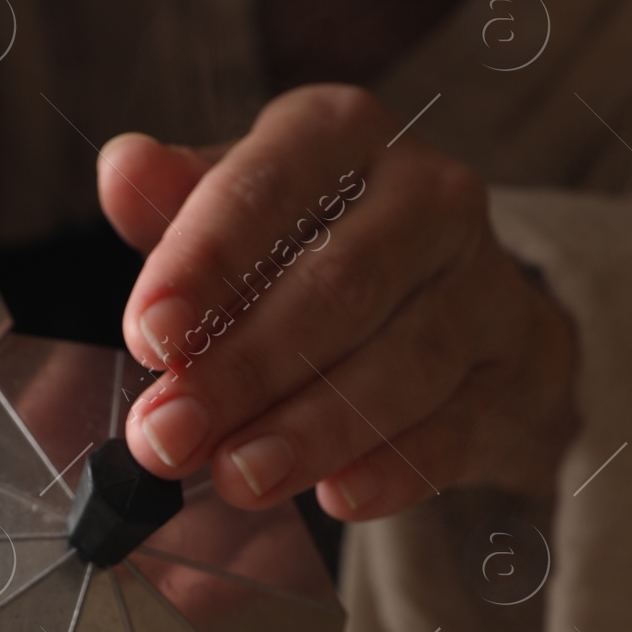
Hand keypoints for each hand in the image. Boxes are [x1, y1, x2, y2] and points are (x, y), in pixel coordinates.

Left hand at [98, 85, 579, 521]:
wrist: (457, 297)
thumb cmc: (320, 246)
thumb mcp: (243, 211)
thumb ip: (179, 203)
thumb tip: (124, 170)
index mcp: (339, 134)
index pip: (264, 190)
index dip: (203, 265)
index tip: (149, 336)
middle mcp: (425, 195)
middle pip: (336, 286)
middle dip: (244, 369)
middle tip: (170, 436)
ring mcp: (480, 285)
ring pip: (400, 362)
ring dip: (312, 429)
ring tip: (238, 478)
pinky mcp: (507, 372)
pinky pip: (454, 427)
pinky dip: (394, 467)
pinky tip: (338, 498)